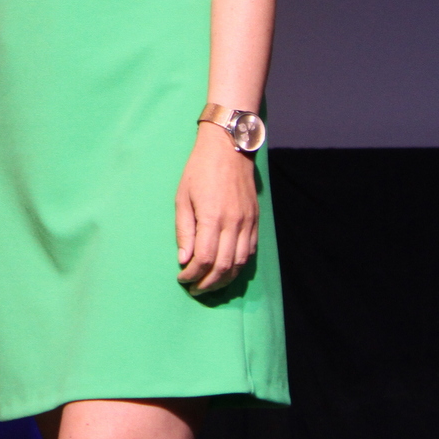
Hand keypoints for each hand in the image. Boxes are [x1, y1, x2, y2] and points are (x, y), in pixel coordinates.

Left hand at [175, 124, 259, 294]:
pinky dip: (238, 267)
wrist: (228, 150)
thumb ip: (184, 230)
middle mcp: (233, 224)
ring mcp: (247, 224)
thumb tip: (184, 259)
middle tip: (194, 289)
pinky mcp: (255, 221)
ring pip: (240, 264)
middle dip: (208, 283)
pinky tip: (227, 271)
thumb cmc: (199, 171)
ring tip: (209, 285)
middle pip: (224, 267)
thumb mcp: (182, 197)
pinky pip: (249, 252)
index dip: (193, 274)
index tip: (182, 278)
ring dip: (224, 280)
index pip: (205, 259)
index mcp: (212, 218)